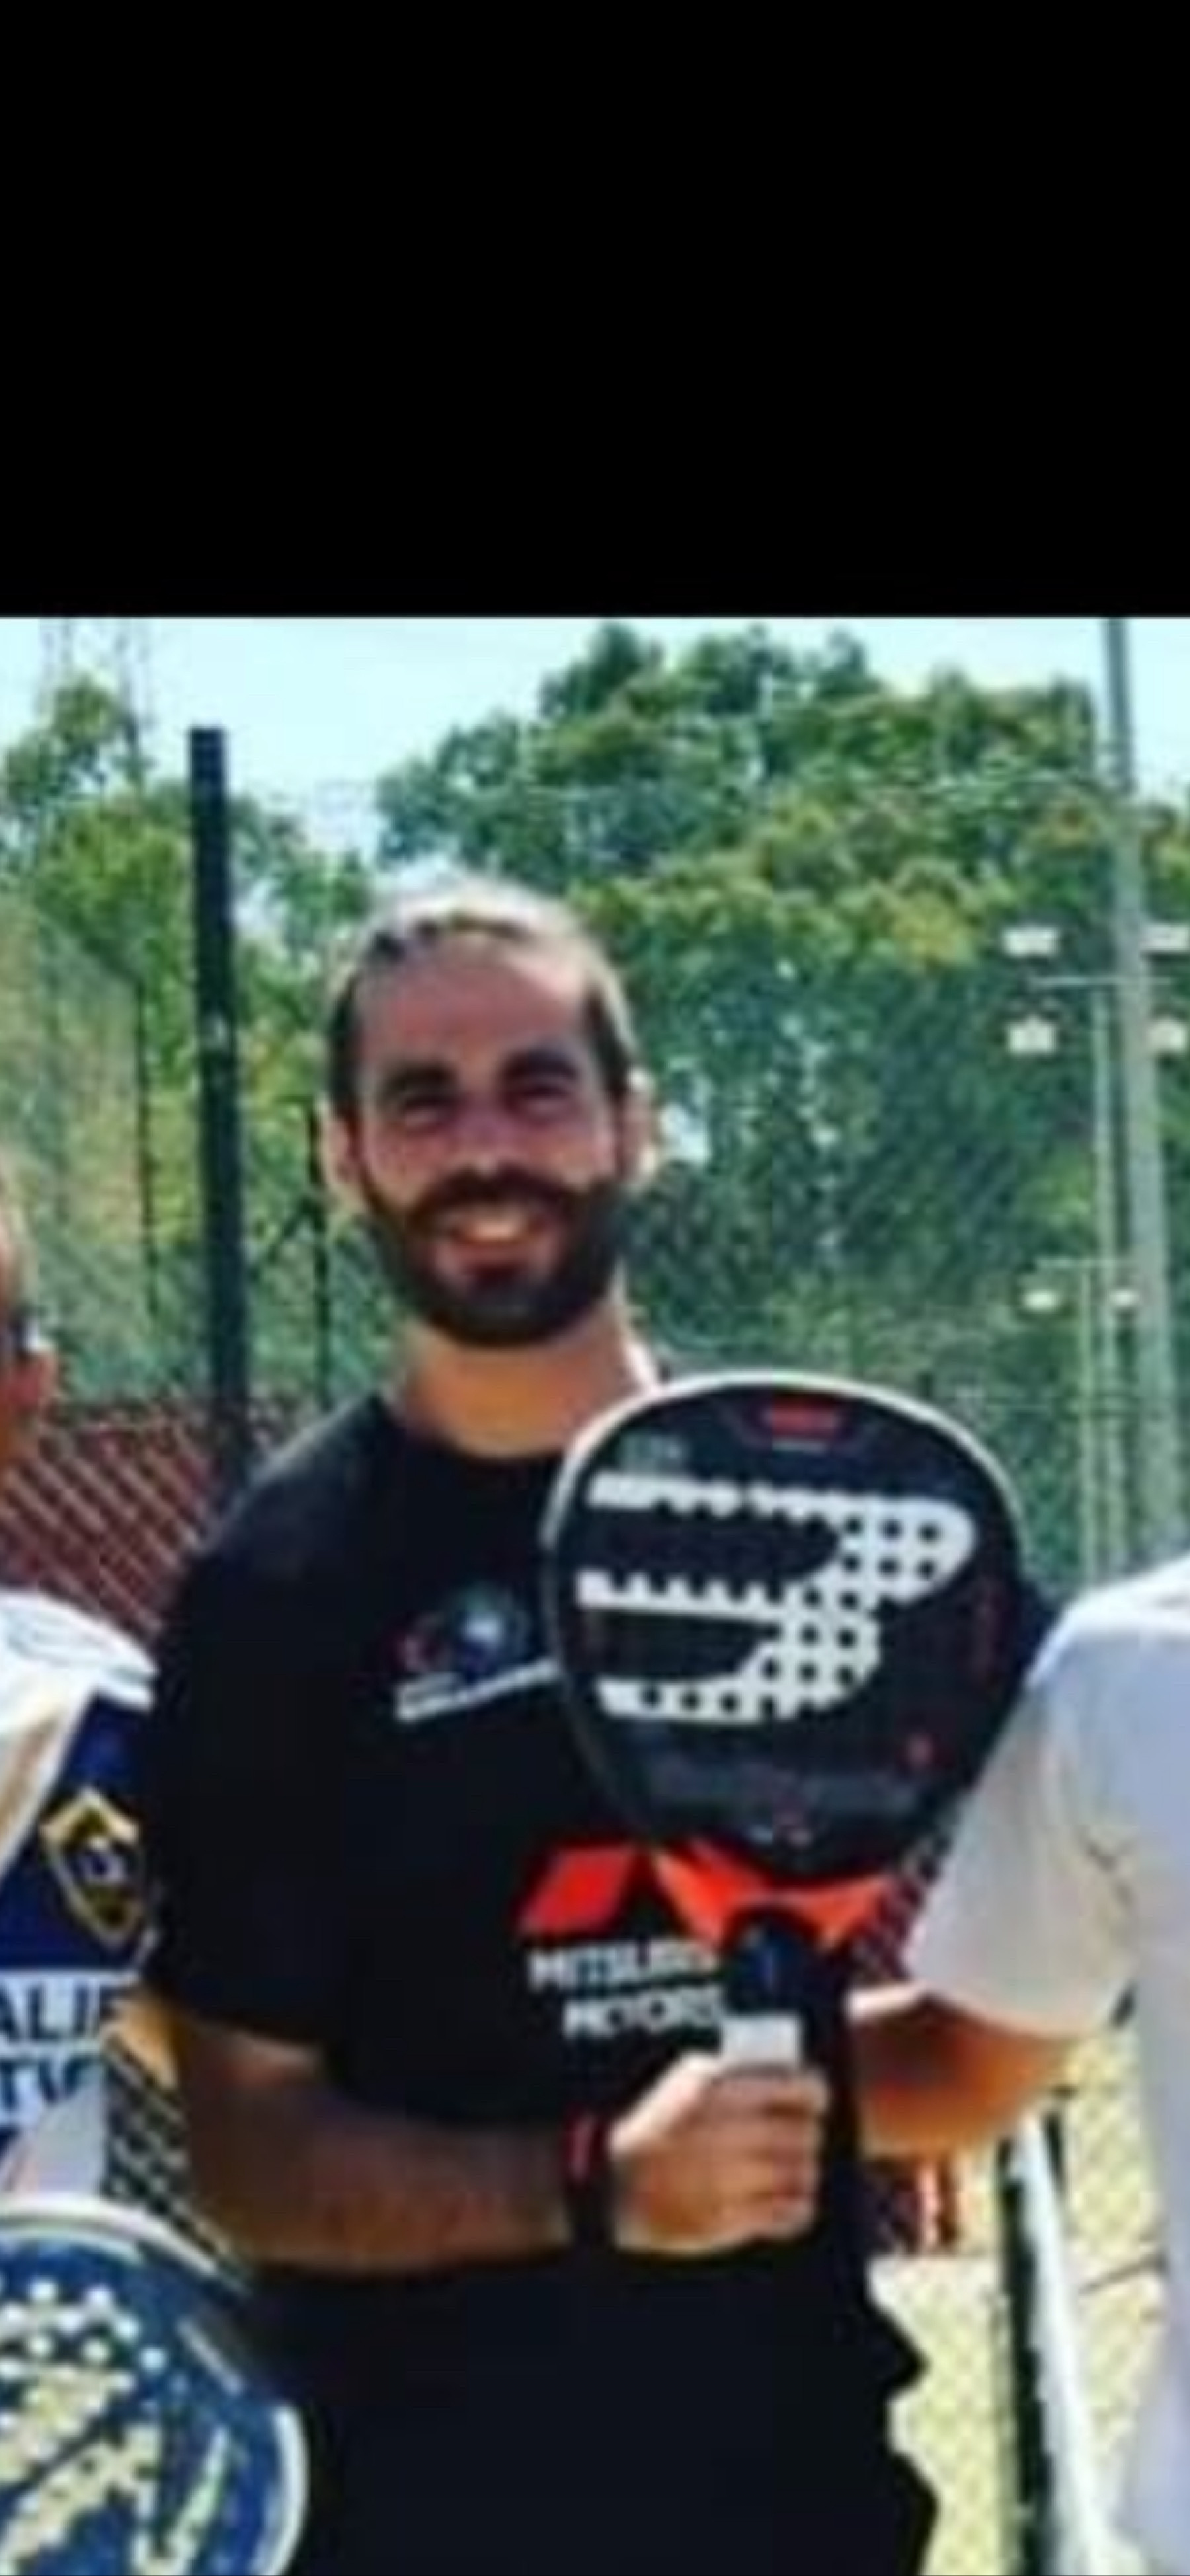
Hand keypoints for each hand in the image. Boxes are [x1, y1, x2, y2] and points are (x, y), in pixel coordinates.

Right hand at [608, 2050, 828, 2256]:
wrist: (617, 2184)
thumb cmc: (658, 2125)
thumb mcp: (688, 2079)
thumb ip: (739, 2073)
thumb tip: (792, 2075)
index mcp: (721, 2090)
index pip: (801, 2088)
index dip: (814, 2094)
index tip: (813, 2101)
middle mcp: (730, 2132)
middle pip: (806, 2133)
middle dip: (807, 2134)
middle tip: (799, 2136)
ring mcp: (731, 2179)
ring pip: (803, 2174)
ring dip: (802, 2171)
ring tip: (790, 2168)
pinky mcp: (731, 2220)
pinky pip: (792, 2213)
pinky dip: (797, 2206)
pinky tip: (785, 2198)